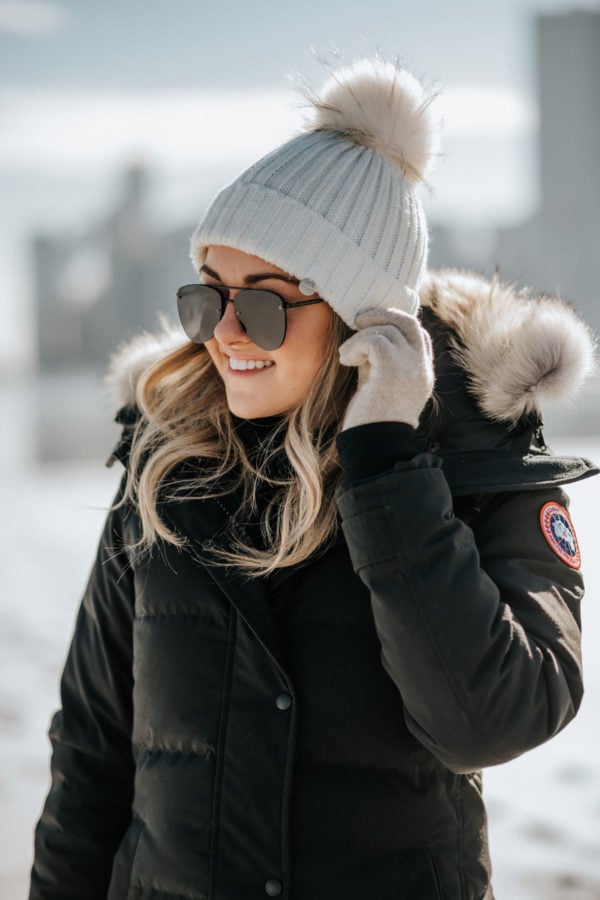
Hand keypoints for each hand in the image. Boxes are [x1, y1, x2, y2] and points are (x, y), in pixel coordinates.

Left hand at [339, 308, 434, 430]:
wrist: (374, 446)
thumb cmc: (370, 421)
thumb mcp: (379, 385)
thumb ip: (379, 362)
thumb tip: (366, 337)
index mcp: (422, 374)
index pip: (418, 334)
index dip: (396, 323)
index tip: (372, 327)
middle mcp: (421, 368)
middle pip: (408, 323)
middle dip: (382, 316)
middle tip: (358, 321)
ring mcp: (410, 368)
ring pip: (387, 330)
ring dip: (360, 337)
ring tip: (347, 356)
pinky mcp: (392, 370)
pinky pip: (373, 340)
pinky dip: (355, 346)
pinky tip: (346, 360)